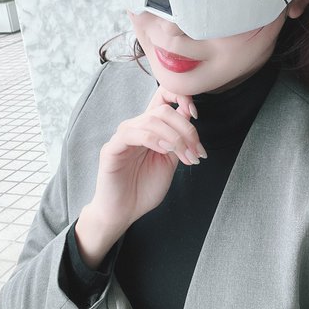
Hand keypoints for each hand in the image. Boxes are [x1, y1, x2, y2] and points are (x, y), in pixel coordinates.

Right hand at [86, 85, 206, 242]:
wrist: (124, 212)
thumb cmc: (144, 188)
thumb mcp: (170, 160)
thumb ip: (179, 139)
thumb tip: (191, 115)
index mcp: (150, 128)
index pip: (162, 96)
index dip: (180, 97)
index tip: (197, 115)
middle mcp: (135, 127)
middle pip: (163, 110)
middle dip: (186, 129)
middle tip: (197, 151)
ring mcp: (122, 136)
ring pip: (151, 120)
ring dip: (175, 137)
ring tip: (185, 156)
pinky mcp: (111, 148)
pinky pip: (132, 134)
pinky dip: (153, 139)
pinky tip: (164, 150)